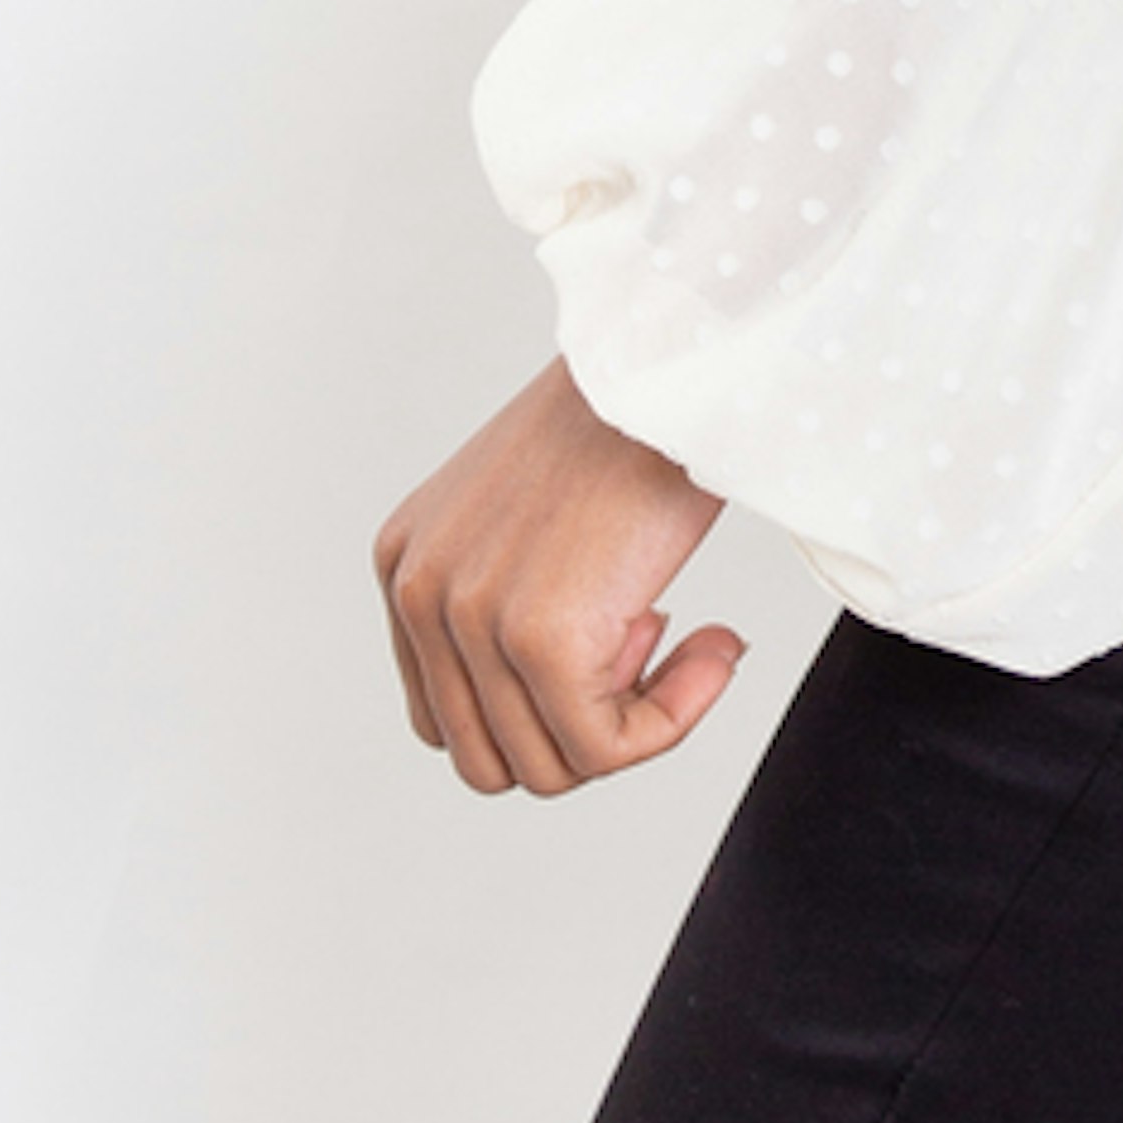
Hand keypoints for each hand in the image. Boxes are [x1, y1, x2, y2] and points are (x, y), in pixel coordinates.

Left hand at [374, 359, 748, 796]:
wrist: (677, 355)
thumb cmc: (631, 417)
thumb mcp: (527, 510)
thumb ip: (506, 598)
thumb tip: (554, 719)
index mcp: (407, 564)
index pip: (448, 718)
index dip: (539, 704)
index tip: (615, 633)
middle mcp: (420, 593)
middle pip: (490, 759)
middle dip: (580, 726)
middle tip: (650, 636)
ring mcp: (473, 620)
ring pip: (551, 767)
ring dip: (635, 723)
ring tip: (686, 635)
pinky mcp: (542, 641)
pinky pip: (609, 748)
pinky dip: (675, 717)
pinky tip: (716, 642)